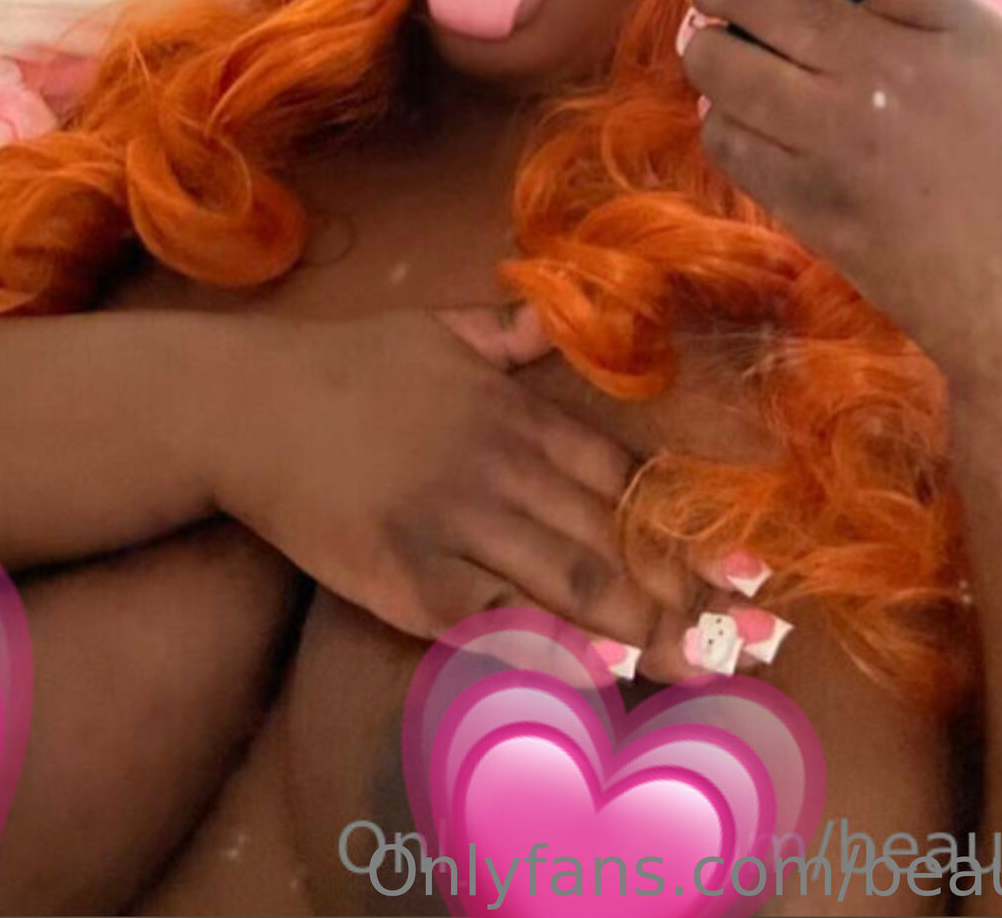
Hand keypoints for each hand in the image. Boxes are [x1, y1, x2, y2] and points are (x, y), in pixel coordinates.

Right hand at [219, 301, 744, 681]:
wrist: (248, 406)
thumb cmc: (343, 365)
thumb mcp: (437, 328)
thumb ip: (509, 335)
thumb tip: (558, 322)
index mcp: (514, 411)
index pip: (621, 481)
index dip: (682, 529)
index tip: (741, 568)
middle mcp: (500, 468)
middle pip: (612, 541)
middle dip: (687, 597)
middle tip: (752, 641)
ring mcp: (458, 529)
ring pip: (571, 588)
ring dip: (644, 632)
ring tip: (706, 667)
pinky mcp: (411, 584)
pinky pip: (498, 627)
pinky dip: (554, 653)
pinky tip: (603, 678)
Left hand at [680, 0, 1001, 398]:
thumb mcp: (999, 61)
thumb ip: (921, 5)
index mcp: (952, 27)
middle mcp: (887, 73)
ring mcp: (838, 140)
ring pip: (719, 66)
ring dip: (711, 52)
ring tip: (726, 52)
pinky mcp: (806, 200)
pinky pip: (725, 139)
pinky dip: (727, 122)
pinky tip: (749, 121)